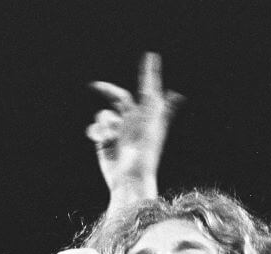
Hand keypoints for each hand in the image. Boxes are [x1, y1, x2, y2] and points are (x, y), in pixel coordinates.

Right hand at [87, 52, 183, 207]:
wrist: (130, 180)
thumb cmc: (145, 155)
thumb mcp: (152, 127)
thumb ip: (156, 107)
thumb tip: (176, 91)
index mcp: (147, 117)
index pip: (147, 88)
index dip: (149, 73)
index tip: (151, 56)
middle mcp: (133, 122)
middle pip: (118, 97)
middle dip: (106, 90)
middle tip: (94, 86)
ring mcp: (118, 132)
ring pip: (104, 115)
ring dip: (105, 124)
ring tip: (110, 137)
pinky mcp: (105, 142)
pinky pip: (95, 129)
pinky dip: (97, 133)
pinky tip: (102, 142)